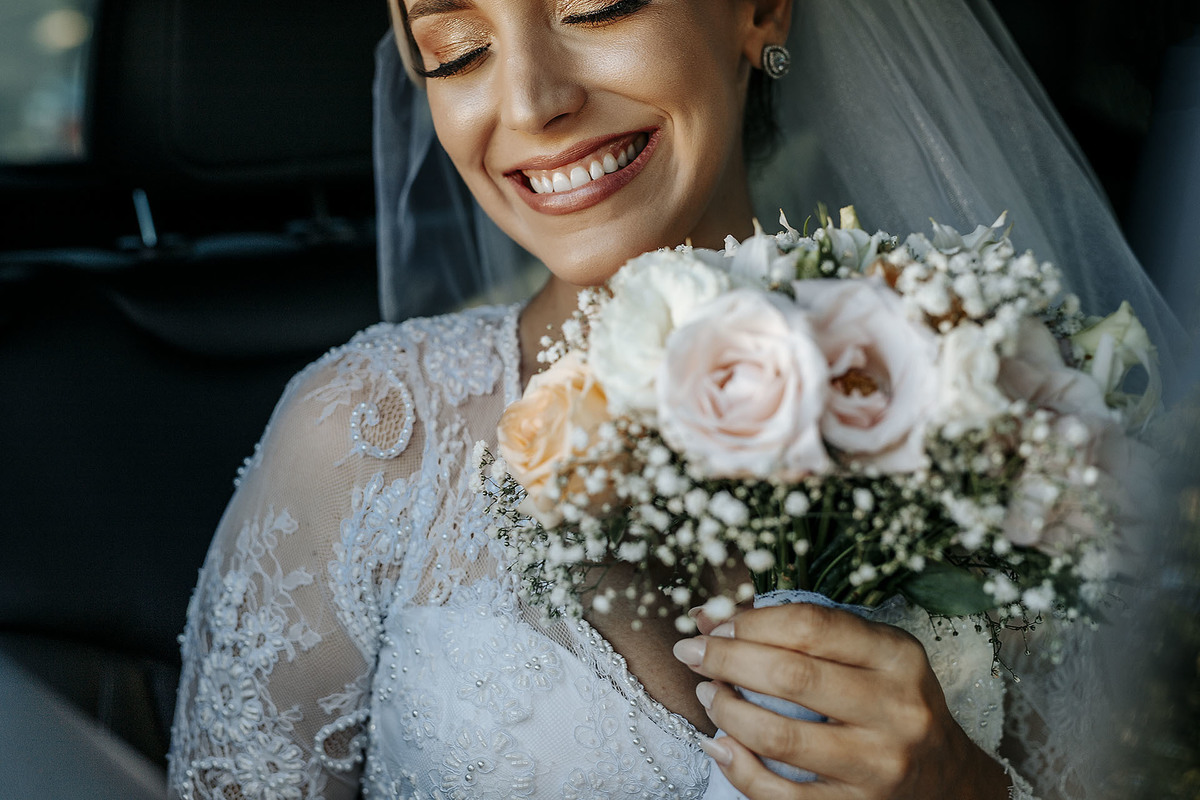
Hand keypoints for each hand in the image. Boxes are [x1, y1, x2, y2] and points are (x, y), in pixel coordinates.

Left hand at [674, 603, 1009, 799]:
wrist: (947, 779)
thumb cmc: (892, 703)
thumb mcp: (869, 655)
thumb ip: (802, 633)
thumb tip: (709, 616)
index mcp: (897, 656)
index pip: (810, 625)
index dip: (751, 621)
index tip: (714, 623)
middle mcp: (895, 709)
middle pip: (790, 675)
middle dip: (725, 659)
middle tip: (692, 653)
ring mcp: (879, 765)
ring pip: (780, 736)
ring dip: (727, 712)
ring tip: (708, 695)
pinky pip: (781, 795)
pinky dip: (739, 769)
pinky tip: (720, 746)